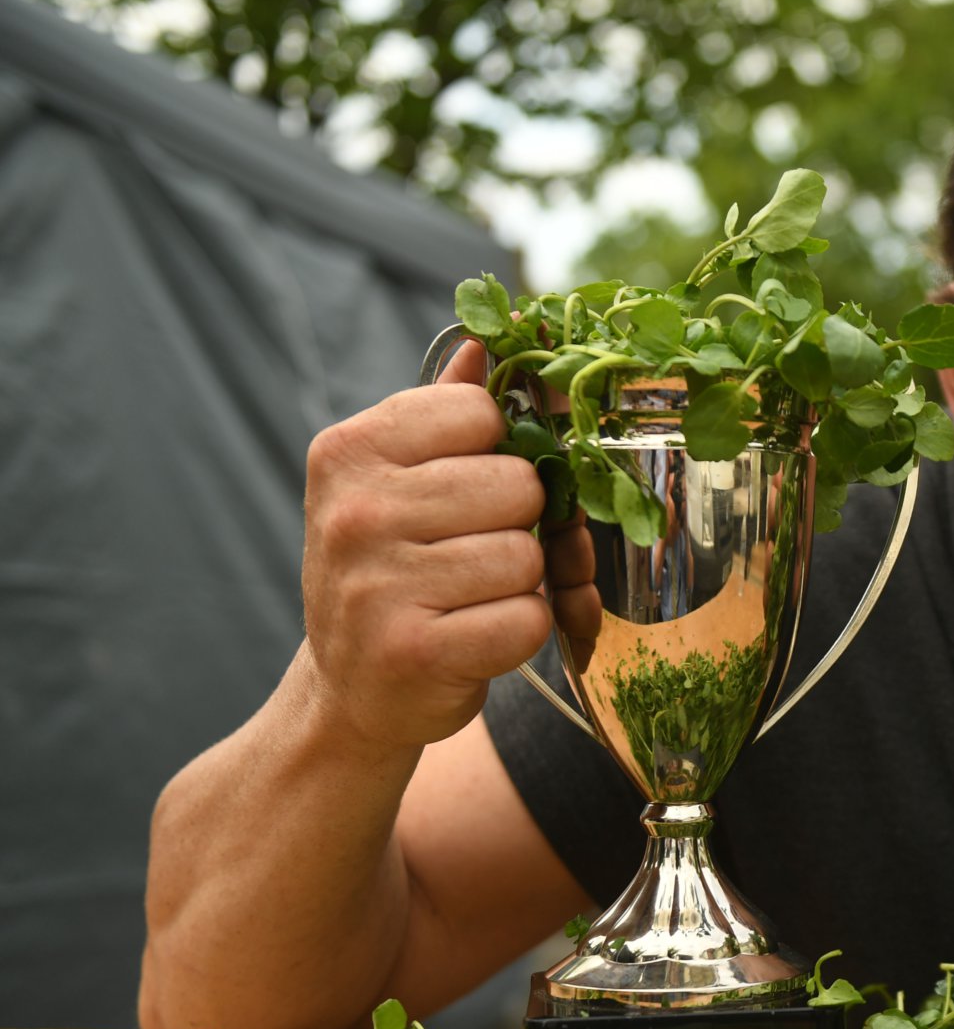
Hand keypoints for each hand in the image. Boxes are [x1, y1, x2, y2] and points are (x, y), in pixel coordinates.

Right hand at [301, 341, 549, 749]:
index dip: (498, 452)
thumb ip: (446, 411)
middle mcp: (354, 512)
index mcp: (350, 451)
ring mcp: (378, 585)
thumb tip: (494, 336)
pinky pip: (526, 620)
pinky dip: (520, 633)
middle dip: (516, 523)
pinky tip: (475, 637)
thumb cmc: (392, 573)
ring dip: (519, 583)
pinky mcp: (414, 653)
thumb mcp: (397, 481)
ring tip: (470, 597)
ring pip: (527, 556)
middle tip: (473, 553)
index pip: (480, 412)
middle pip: (517, 484)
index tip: (467, 487)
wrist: (352, 691)